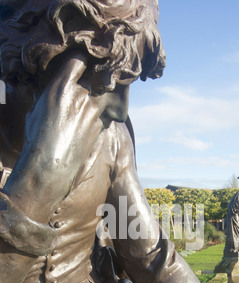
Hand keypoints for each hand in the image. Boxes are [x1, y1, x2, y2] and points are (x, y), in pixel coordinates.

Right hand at [4, 50, 102, 218]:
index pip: (79, 60)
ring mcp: (94, 111)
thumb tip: (55, 90)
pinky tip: (84, 124)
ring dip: (94, 99)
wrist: (51, 165)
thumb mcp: (37, 109)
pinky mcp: (100, 125)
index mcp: (62, 86)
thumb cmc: (37, 137)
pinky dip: (95, 115)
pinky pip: (101, 113)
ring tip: (84, 107)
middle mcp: (82, 95)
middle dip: (90, 80)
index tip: (80, 64)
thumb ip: (51, 94)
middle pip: (93, 77)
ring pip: (99, 96)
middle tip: (85, 85)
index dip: (80, 61)